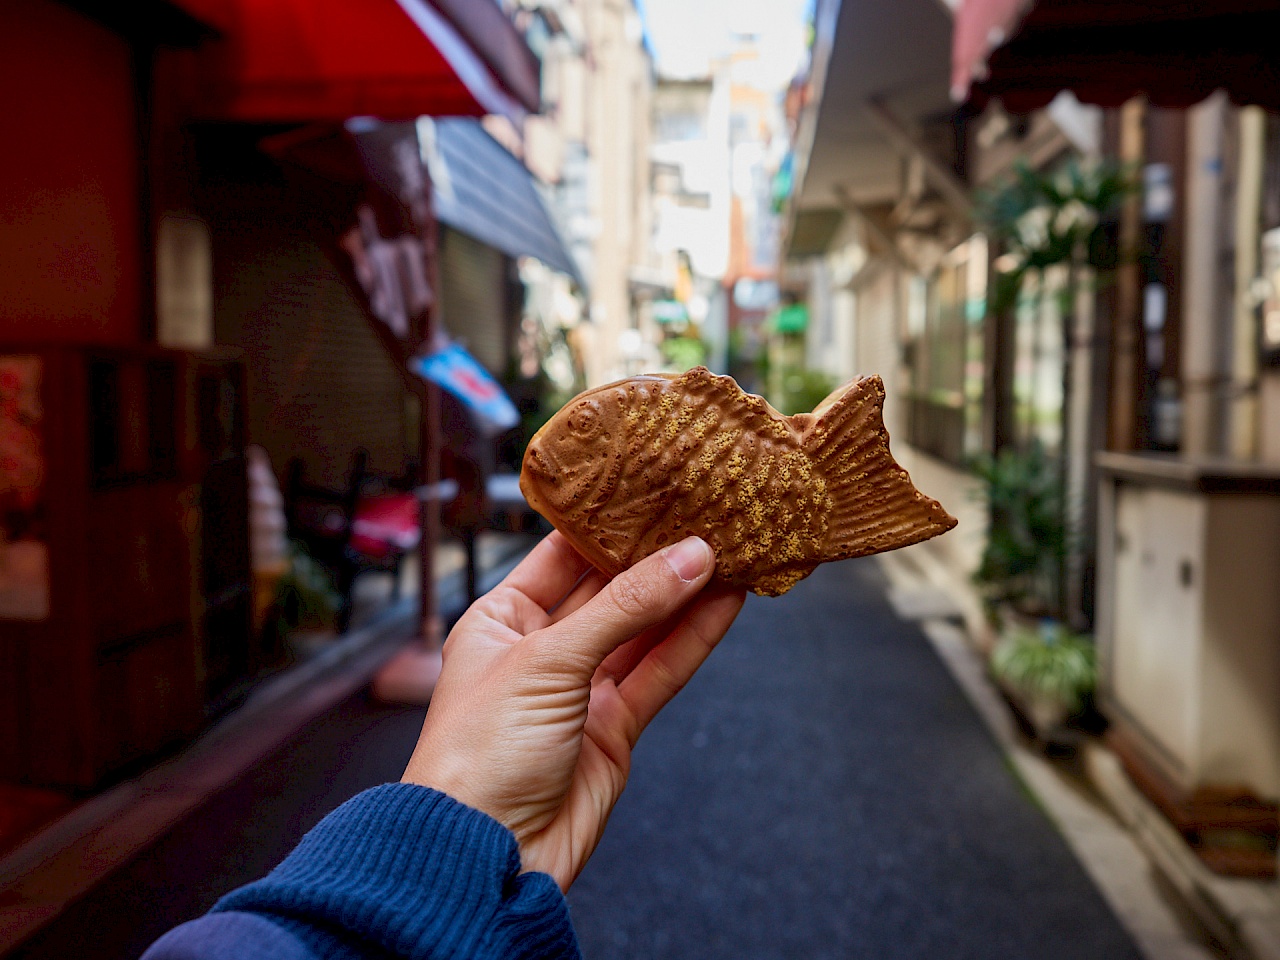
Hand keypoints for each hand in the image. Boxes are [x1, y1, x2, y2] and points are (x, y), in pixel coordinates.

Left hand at [401, 532, 744, 890]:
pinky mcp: (613, 729)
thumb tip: (689, 559)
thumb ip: (626, 608)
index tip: (655, 490)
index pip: (561, 555)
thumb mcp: (548, 661)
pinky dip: (693, 640)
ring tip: (732, 551)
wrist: (485, 857)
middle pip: (609, 590)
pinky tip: (725, 605)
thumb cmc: (479, 756)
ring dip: (686, 595)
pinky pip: (659, 673)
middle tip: (706, 516)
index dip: (608, 524)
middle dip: (656, 557)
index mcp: (500, 620)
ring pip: (643, 631)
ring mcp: (580, 691)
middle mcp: (540, 650)